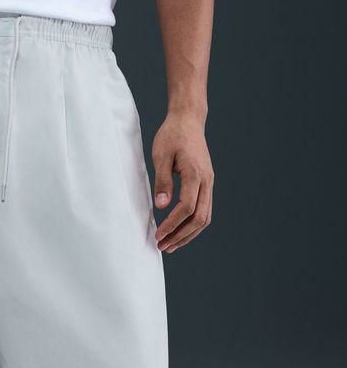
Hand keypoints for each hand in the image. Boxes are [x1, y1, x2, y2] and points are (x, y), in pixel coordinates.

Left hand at [152, 113, 213, 252]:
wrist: (188, 120)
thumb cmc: (171, 135)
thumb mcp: (161, 155)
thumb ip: (162, 181)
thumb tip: (161, 206)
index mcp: (195, 174)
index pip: (187, 207)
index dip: (172, 224)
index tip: (158, 235)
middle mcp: (207, 181)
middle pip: (200, 218)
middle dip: (181, 235)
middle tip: (162, 246)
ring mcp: (209, 183)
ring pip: (205, 217)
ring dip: (188, 234)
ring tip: (170, 245)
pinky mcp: (206, 183)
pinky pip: (204, 209)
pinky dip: (192, 224)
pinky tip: (179, 230)